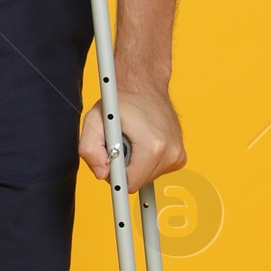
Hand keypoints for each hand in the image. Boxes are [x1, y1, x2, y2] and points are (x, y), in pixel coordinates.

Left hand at [79, 79, 185, 193]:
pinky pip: (156, 170)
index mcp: (152, 147)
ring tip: (133, 140)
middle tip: (121, 143)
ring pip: (147, 177)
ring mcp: (178, 155)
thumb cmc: (120, 102)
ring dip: (136, 163)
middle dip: (125, 168)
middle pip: (138, 182)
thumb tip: (102, 174)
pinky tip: (144, 142)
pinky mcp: (180, 157)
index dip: (116, 177)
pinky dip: (147, 161)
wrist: (145, 86)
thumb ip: (90, 150)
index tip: (112, 170)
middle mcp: (170, 153)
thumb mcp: (95, 120)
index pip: (130, 185)